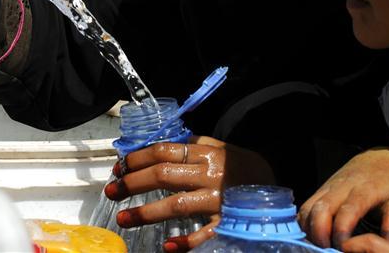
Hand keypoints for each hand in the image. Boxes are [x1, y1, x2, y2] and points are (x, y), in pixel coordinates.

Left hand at [104, 136, 275, 251]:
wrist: (276, 188)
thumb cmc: (243, 168)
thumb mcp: (221, 148)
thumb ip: (193, 147)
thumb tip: (159, 147)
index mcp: (206, 153)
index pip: (164, 151)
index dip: (138, 158)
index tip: (119, 167)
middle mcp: (210, 174)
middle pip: (164, 175)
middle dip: (133, 182)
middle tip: (111, 191)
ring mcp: (218, 200)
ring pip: (177, 205)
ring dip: (146, 212)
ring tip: (123, 219)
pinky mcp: (229, 223)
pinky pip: (205, 234)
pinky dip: (187, 242)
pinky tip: (168, 248)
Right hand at [298, 148, 388, 249]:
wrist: (378, 157)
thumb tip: (388, 249)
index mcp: (365, 190)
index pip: (349, 210)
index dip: (342, 230)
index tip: (342, 247)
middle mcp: (342, 187)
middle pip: (322, 208)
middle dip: (320, 232)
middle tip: (326, 249)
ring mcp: (328, 187)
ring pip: (309, 207)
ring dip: (310, 228)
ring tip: (320, 245)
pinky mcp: (320, 189)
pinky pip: (306, 206)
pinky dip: (305, 222)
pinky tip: (314, 235)